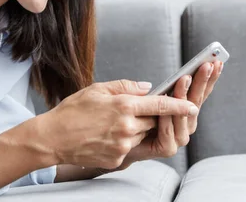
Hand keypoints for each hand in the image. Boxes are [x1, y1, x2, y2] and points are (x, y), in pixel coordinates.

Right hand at [36, 79, 198, 170]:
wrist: (53, 138)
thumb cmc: (72, 111)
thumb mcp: (97, 89)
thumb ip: (126, 86)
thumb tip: (148, 87)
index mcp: (123, 105)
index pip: (160, 104)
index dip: (179, 104)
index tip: (192, 104)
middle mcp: (127, 126)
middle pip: (153, 121)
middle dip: (150, 115)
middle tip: (134, 109)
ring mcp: (123, 144)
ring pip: (142, 135)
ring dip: (136, 128)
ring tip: (113, 122)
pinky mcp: (117, 158)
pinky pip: (130, 147)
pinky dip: (124, 140)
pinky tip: (105, 134)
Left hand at [111, 61, 223, 170]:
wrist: (116, 141)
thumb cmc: (132, 115)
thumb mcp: (145, 95)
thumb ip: (162, 88)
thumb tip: (179, 77)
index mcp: (183, 110)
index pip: (200, 92)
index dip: (209, 78)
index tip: (217, 61)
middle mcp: (184, 124)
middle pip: (196, 101)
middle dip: (201, 82)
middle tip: (206, 65)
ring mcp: (178, 137)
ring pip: (183, 116)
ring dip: (184, 96)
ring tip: (185, 79)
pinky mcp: (167, 148)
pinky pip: (169, 132)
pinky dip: (168, 119)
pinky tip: (165, 107)